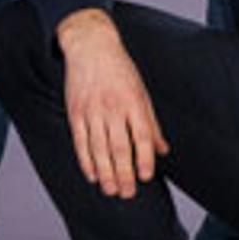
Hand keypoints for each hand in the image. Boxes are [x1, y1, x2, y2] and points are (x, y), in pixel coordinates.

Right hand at [56, 10, 164, 199]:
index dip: (144, 158)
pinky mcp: (75, 112)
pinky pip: (80, 141)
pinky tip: (92, 175)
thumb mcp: (141, 92)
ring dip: (105, 172)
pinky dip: (86, 160)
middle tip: (127, 193)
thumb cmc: (120, 70)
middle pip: (119, 147)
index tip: (145, 176)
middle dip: (124, 173)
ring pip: (98, 148)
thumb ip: (151, 124)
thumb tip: (163, 150)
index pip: (141, 136)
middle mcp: (112, 108)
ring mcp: (92, 110)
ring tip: (111, 190)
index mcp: (133, 102)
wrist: (90, 46)